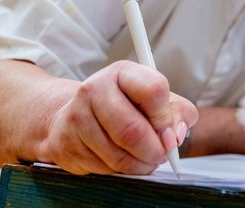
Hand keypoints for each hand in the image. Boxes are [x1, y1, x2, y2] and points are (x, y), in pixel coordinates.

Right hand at [38, 60, 197, 174]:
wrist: (76, 113)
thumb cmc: (126, 105)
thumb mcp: (158, 100)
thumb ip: (178, 113)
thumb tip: (176, 136)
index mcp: (123, 72)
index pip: (154, 91)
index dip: (165, 118)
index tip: (169, 132)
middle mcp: (95, 89)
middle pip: (133, 130)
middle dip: (155, 150)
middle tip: (162, 155)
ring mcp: (77, 117)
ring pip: (119, 156)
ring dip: (140, 165)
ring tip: (145, 158)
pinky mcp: (66, 144)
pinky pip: (104, 169)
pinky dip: (122, 171)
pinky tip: (124, 159)